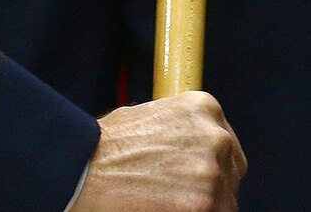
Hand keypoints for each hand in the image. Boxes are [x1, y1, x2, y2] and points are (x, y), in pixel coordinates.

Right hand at [73, 91, 244, 210]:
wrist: (80, 168)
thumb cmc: (104, 147)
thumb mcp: (151, 117)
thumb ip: (182, 134)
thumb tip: (191, 154)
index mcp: (205, 108)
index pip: (227, 148)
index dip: (212, 169)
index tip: (197, 181)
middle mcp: (216, 137)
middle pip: (230, 177)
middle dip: (209, 190)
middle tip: (178, 197)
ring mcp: (212, 172)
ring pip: (224, 204)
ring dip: (201, 208)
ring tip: (168, 206)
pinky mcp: (204, 204)